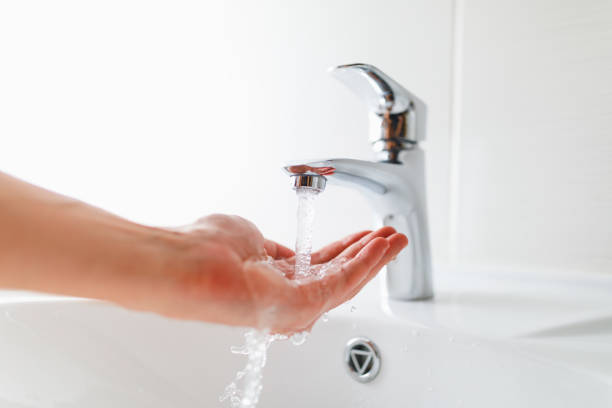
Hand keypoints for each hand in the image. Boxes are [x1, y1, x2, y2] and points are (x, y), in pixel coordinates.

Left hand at [159, 214, 407, 332]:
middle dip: (368, 254)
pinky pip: (341, 282)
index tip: (365, 236)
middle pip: (339, 275)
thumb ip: (270, 247)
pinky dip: (365, 262)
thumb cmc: (205, 249)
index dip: (345, 248)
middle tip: (392, 237)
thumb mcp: (249, 238)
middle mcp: (287, 298)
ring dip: (374, 258)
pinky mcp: (300, 306)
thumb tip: (279, 249)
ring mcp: (294, 306)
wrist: (186, 263)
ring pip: (346, 281)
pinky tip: (380, 246)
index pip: (320, 266)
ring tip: (396, 239)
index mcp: (275, 282)